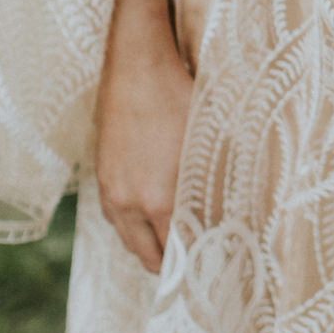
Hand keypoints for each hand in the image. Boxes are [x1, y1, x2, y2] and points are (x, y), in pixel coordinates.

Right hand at [95, 11, 193, 275]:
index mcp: (162, 199)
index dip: (195, 265)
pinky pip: (115, 217)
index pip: (178, 253)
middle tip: (195, 266)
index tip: (212, 270)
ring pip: (129, 239)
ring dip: (150, 246)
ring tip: (174, 246)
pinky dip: (132, 225)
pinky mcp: (101, 175)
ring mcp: (111, 190)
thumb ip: (215, 184)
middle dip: (172, 265)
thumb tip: (231, 213)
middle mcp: (131, 202)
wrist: (136, 62)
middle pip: (149, 257)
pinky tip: (151, 217)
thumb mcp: (210, 140)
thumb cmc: (182, 95)